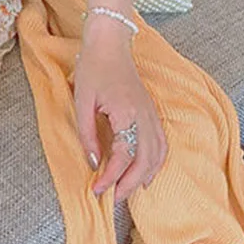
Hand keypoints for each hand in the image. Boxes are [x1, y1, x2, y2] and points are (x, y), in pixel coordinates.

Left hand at [72, 22, 166, 202]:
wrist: (110, 44)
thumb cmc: (93, 68)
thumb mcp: (82, 101)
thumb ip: (87, 134)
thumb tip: (94, 163)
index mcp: (127, 114)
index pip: (122, 157)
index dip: (109, 178)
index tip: (96, 190)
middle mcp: (145, 117)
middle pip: (145, 162)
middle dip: (129, 185)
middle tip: (112, 200)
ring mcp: (152, 114)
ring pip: (157, 156)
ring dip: (144, 177)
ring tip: (127, 191)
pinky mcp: (152, 112)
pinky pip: (161, 144)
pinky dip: (155, 163)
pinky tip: (145, 173)